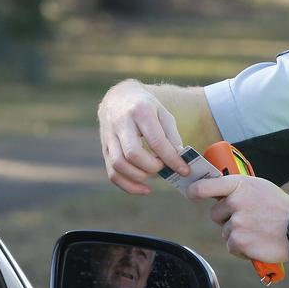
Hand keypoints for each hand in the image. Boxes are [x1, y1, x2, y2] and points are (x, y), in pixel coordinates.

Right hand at [97, 80, 188, 194]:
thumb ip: (172, 136)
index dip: (171, 159)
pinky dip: (128, 186)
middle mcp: (121, 123)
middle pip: (133, 154)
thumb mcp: (163, 114)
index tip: (184, 170)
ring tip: (153, 174)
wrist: (118, 98)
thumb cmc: (146, 108)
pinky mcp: (104, 149)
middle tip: (163, 167)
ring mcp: (109, 137)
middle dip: (152, 167)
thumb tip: (179, 159)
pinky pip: (112, 173)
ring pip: (118, 165)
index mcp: (140, 111)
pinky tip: (144, 189)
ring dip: (139, 177)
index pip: (156, 141)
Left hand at [187, 175, 288, 264]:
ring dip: (238, 235)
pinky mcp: (239, 241)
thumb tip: (219, 195)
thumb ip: (239, 190)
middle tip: (250, 221)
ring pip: (225, 232)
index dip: (196, 191)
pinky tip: (259, 243)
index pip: (207, 186)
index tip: (191, 193)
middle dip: (227, 219)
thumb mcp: (261, 188)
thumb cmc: (281, 209)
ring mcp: (237, 222)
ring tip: (259, 232)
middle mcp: (236, 201)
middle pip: (216, 214)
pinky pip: (232, 246)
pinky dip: (242, 249)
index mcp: (240, 185)